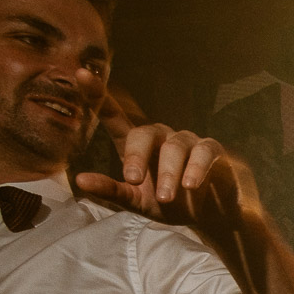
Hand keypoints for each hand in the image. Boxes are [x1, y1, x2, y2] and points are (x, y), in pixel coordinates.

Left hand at [74, 95, 268, 287]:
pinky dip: (196, 168)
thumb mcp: (138, 203)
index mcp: (138, 147)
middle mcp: (161, 138)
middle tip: (133, 179)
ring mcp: (188, 142)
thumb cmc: (172, 206)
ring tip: (166, 198)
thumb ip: (112, 191)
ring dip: (168, 174)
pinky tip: (190, 185)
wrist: (211, 219)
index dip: (99, 96)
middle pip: (144, 133)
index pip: (115, 117)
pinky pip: (204, 151)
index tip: (82, 74)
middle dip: (137, 156)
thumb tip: (81, 180)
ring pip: (174, 147)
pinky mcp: (213, 150)